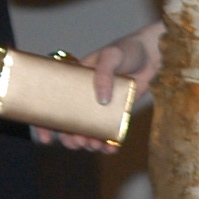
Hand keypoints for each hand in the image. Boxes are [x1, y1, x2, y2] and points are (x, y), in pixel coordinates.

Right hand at [33, 23, 162, 149]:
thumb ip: (103, 74)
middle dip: (69, 137)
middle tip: (77, 142)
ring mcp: (101, 106)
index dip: (45, 122)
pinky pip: (109, 132)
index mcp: (74, 81)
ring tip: (93, 146)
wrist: (153, 55)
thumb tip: (101, 100)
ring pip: (88, 130)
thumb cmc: (128, 49)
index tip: (45, 138)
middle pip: (69, 122)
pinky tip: (110, 149)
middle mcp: (84, 96)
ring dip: (88, 142)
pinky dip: (108, 142)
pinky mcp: (118, 113)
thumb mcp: (111, 55)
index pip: (52, 103)